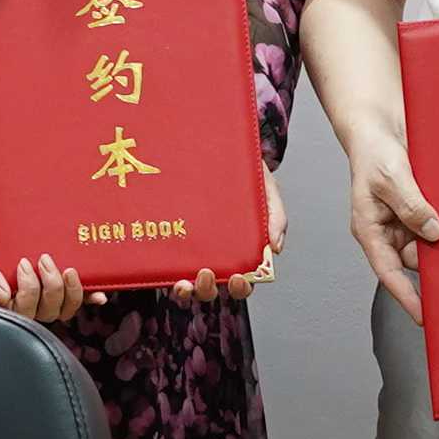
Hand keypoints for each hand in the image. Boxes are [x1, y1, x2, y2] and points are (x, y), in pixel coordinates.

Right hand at [0, 141, 87, 323]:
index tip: (24, 264)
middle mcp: (23, 289)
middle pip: (46, 312)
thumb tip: (4, 296)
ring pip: (63, 306)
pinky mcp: (58, 264)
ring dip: (71, 293)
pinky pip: (78, 290)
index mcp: (0, 290)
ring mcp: (42, 279)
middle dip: (51, 291)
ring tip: (69, 269)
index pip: (21, 312)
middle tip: (45, 259)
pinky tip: (98, 290)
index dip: (29, 296)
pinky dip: (89, 294)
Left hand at [156, 173, 288, 308]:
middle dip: (209, 289)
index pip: (242, 280)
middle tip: (207, 274)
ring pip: (186, 283)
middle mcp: (212, 254)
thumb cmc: (243, 170)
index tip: (238, 278)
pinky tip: (164, 270)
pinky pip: (163, 266)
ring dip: (186, 290)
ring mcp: (189, 249)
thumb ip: (275, 216)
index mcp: (239, 248)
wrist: (214, 148)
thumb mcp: (266, 188)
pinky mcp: (168, 238)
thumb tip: (275, 248)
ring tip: (184, 280)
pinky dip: (164, 275)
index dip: (241, 287)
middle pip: (212, 287)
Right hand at [342, 144, 438, 314]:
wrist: (382, 121)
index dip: (406, 296)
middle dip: (436, 268)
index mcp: (371, 229)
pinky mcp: (423, 205)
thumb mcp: (390, 177)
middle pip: (414, 260)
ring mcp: (407, 218)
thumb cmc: (373, 149)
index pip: (388, 272)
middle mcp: (389, 229)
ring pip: (430, 242)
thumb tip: (434, 233)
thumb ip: (411, 205)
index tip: (424, 316)